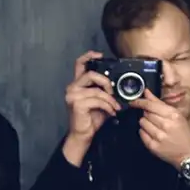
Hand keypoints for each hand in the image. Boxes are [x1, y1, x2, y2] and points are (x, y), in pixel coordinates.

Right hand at [62, 51, 121, 165]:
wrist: (83, 134)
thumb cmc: (91, 118)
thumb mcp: (99, 101)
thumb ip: (103, 90)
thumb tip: (117, 84)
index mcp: (77, 85)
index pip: (79, 64)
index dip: (88, 56)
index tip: (99, 55)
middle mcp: (72, 88)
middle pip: (91, 75)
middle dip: (106, 82)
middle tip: (113, 93)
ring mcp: (72, 96)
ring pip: (97, 90)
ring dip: (110, 99)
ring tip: (115, 107)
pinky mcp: (76, 104)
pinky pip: (98, 100)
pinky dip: (108, 106)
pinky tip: (111, 112)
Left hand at [130, 89, 189, 168]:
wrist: (189, 154)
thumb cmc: (184, 133)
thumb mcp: (176, 115)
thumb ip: (159, 103)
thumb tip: (146, 92)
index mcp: (173, 115)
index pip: (151, 105)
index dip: (140, 102)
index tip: (134, 101)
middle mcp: (166, 125)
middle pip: (146, 114)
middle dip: (146, 114)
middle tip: (154, 118)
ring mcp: (159, 136)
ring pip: (142, 123)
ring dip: (145, 123)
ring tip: (154, 126)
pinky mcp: (153, 146)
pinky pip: (141, 134)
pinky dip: (144, 132)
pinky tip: (152, 133)